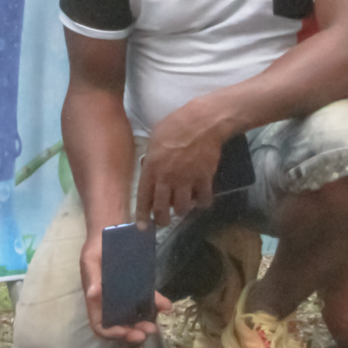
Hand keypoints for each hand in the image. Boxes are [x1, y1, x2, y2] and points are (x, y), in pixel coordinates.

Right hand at [80, 236, 170, 342]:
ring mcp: (125, 295)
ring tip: (155, 326)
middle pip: (120, 324)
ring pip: (134, 315)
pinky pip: (147, 298)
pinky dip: (157, 304)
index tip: (124, 332)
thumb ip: (92, 277)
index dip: (111, 332)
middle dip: (132, 331)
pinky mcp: (137, 285)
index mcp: (96, 300)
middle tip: (146, 332)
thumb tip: (92, 295)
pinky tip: (166, 306)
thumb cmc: (96, 247)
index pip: (100, 324)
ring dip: (144, 322)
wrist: (109, 231)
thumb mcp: (90, 259)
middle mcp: (110, 301)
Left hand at [135, 106, 224, 226]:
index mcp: (152, 168)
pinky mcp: (204, 179)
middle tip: (163, 220)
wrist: (203, 121)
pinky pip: (203, 200)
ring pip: (182, 209)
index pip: (144, 198)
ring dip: (181, 210)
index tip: (142, 227)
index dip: (143, 216)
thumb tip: (148, 168)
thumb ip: (151, 158)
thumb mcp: (154, 139)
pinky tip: (201, 199)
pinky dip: (202, 203)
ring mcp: (187, 180)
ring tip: (182, 206)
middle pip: (162, 209)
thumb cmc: (175, 125)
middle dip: (162, 219)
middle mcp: (167, 179)